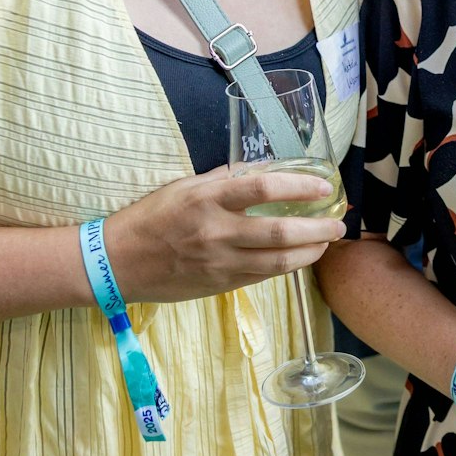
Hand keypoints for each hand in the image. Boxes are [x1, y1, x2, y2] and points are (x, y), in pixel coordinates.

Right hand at [102, 165, 344, 303]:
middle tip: (338, 222)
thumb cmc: (151, 217)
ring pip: (277, 261)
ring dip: (310, 252)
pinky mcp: (219, 285)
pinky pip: (262, 276)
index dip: (299, 187)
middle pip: (279, 232)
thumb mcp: (185, 186)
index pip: (264, 187)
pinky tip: (300, 258)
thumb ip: (225, 178)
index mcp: (208, 199)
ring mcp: (219, 262)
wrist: (117, 262)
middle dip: (317, 228)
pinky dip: (287, 266)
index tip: (323, 186)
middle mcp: (216, 231)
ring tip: (327, 242)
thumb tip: (265, 170)